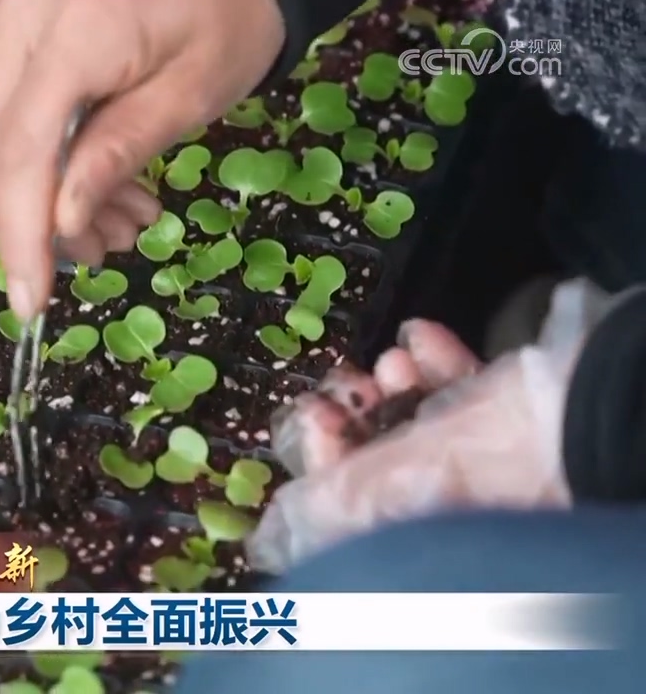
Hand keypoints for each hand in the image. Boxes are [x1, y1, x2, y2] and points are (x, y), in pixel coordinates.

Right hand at [0, 0, 286, 317]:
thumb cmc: (229, 16)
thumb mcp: (191, 94)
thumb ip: (118, 154)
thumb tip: (60, 224)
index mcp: (74, 30)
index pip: (20, 153)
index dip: (21, 236)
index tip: (33, 302)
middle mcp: (18, 19)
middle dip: (24, 223)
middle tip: (97, 252)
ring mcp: (6, 21)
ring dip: (36, 200)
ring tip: (117, 222)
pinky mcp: (11, 31)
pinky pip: (1, 116)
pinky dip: (39, 164)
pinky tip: (98, 184)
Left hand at [245, 280, 616, 573]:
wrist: (604, 404)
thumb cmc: (499, 456)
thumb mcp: (396, 485)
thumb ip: (330, 506)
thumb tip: (271, 534)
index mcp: (423, 539)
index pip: (350, 511)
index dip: (322, 462)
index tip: (317, 418)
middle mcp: (453, 509)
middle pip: (380, 460)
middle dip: (356, 414)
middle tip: (348, 388)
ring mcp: (488, 465)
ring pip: (418, 421)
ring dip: (390, 383)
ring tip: (391, 364)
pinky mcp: (518, 422)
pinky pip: (463, 392)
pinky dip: (435, 361)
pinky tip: (422, 336)